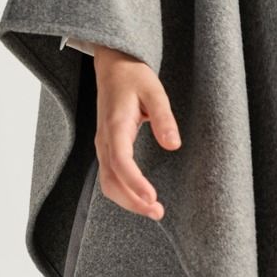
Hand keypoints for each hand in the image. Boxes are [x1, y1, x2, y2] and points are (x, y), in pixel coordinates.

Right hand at [92, 45, 181, 218]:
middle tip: (158, 212)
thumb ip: (164, 117)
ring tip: (153, 209)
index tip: (153, 198)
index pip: (121, 162)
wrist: (113, 64)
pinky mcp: (107, 146)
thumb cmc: (133, 75)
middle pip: (111, 180)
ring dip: (127, 200)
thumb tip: (174, 145)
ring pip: (107, 182)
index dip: (135, 183)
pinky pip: (110, 175)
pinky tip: (141, 196)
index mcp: (115, 125)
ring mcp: (103, 144)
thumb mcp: (154, 90)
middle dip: (132, 201)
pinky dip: (123, 191)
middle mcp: (104, 139)